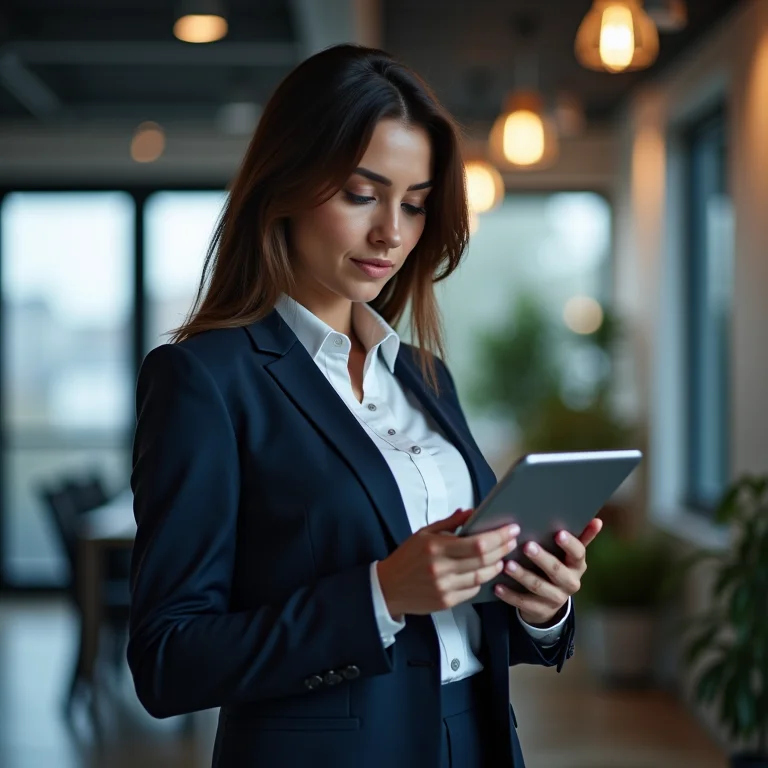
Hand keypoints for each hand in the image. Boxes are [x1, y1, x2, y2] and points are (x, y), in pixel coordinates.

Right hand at [376, 509, 518, 617]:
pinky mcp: (446, 602)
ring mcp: (444, 587)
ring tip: (503, 556)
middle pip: (483, 560)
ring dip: (496, 566)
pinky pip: (472, 590)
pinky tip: (486, 571)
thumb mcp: (423, 533)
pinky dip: (482, 580)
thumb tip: (472, 512)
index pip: (477, 543)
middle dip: (503, 548)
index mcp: (435, 547)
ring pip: (481, 577)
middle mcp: (441, 568)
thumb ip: (449, 523)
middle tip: (512, 540)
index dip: (498, 536)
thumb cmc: (406, 557)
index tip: (511, 529)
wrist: (387, 587)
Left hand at [494, 517, 602, 625]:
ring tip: (507, 565)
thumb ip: (581, 537)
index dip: (569, 545)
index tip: (558, 533)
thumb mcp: (569, 555)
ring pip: (538, 587)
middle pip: (556, 570)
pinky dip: (509, 595)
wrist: (551, 601)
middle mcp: (570, 583)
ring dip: (522, 576)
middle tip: (526, 546)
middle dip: (541, 558)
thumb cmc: (558, 566)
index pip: (578, 554)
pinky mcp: (540, 610)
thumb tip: (597, 520)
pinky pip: (524, 603)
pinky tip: (497, 586)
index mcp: (577, 565)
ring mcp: (556, 598)